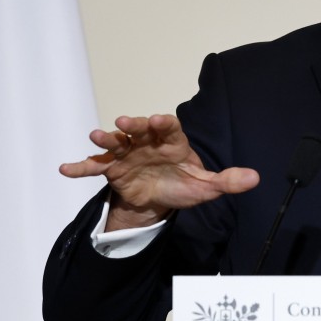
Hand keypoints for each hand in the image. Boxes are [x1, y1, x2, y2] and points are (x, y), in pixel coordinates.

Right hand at [59, 114, 258, 230]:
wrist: (160, 200)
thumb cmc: (184, 185)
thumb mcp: (207, 187)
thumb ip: (228, 181)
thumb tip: (256, 178)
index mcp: (172, 143)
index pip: (169, 127)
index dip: (162, 123)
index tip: (156, 120)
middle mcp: (148, 143)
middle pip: (138, 130)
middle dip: (132, 125)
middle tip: (123, 122)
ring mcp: (128, 154)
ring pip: (115, 143)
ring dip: (105, 139)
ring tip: (95, 137)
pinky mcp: (112, 170)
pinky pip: (94, 168)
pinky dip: (80, 167)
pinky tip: (64, 169)